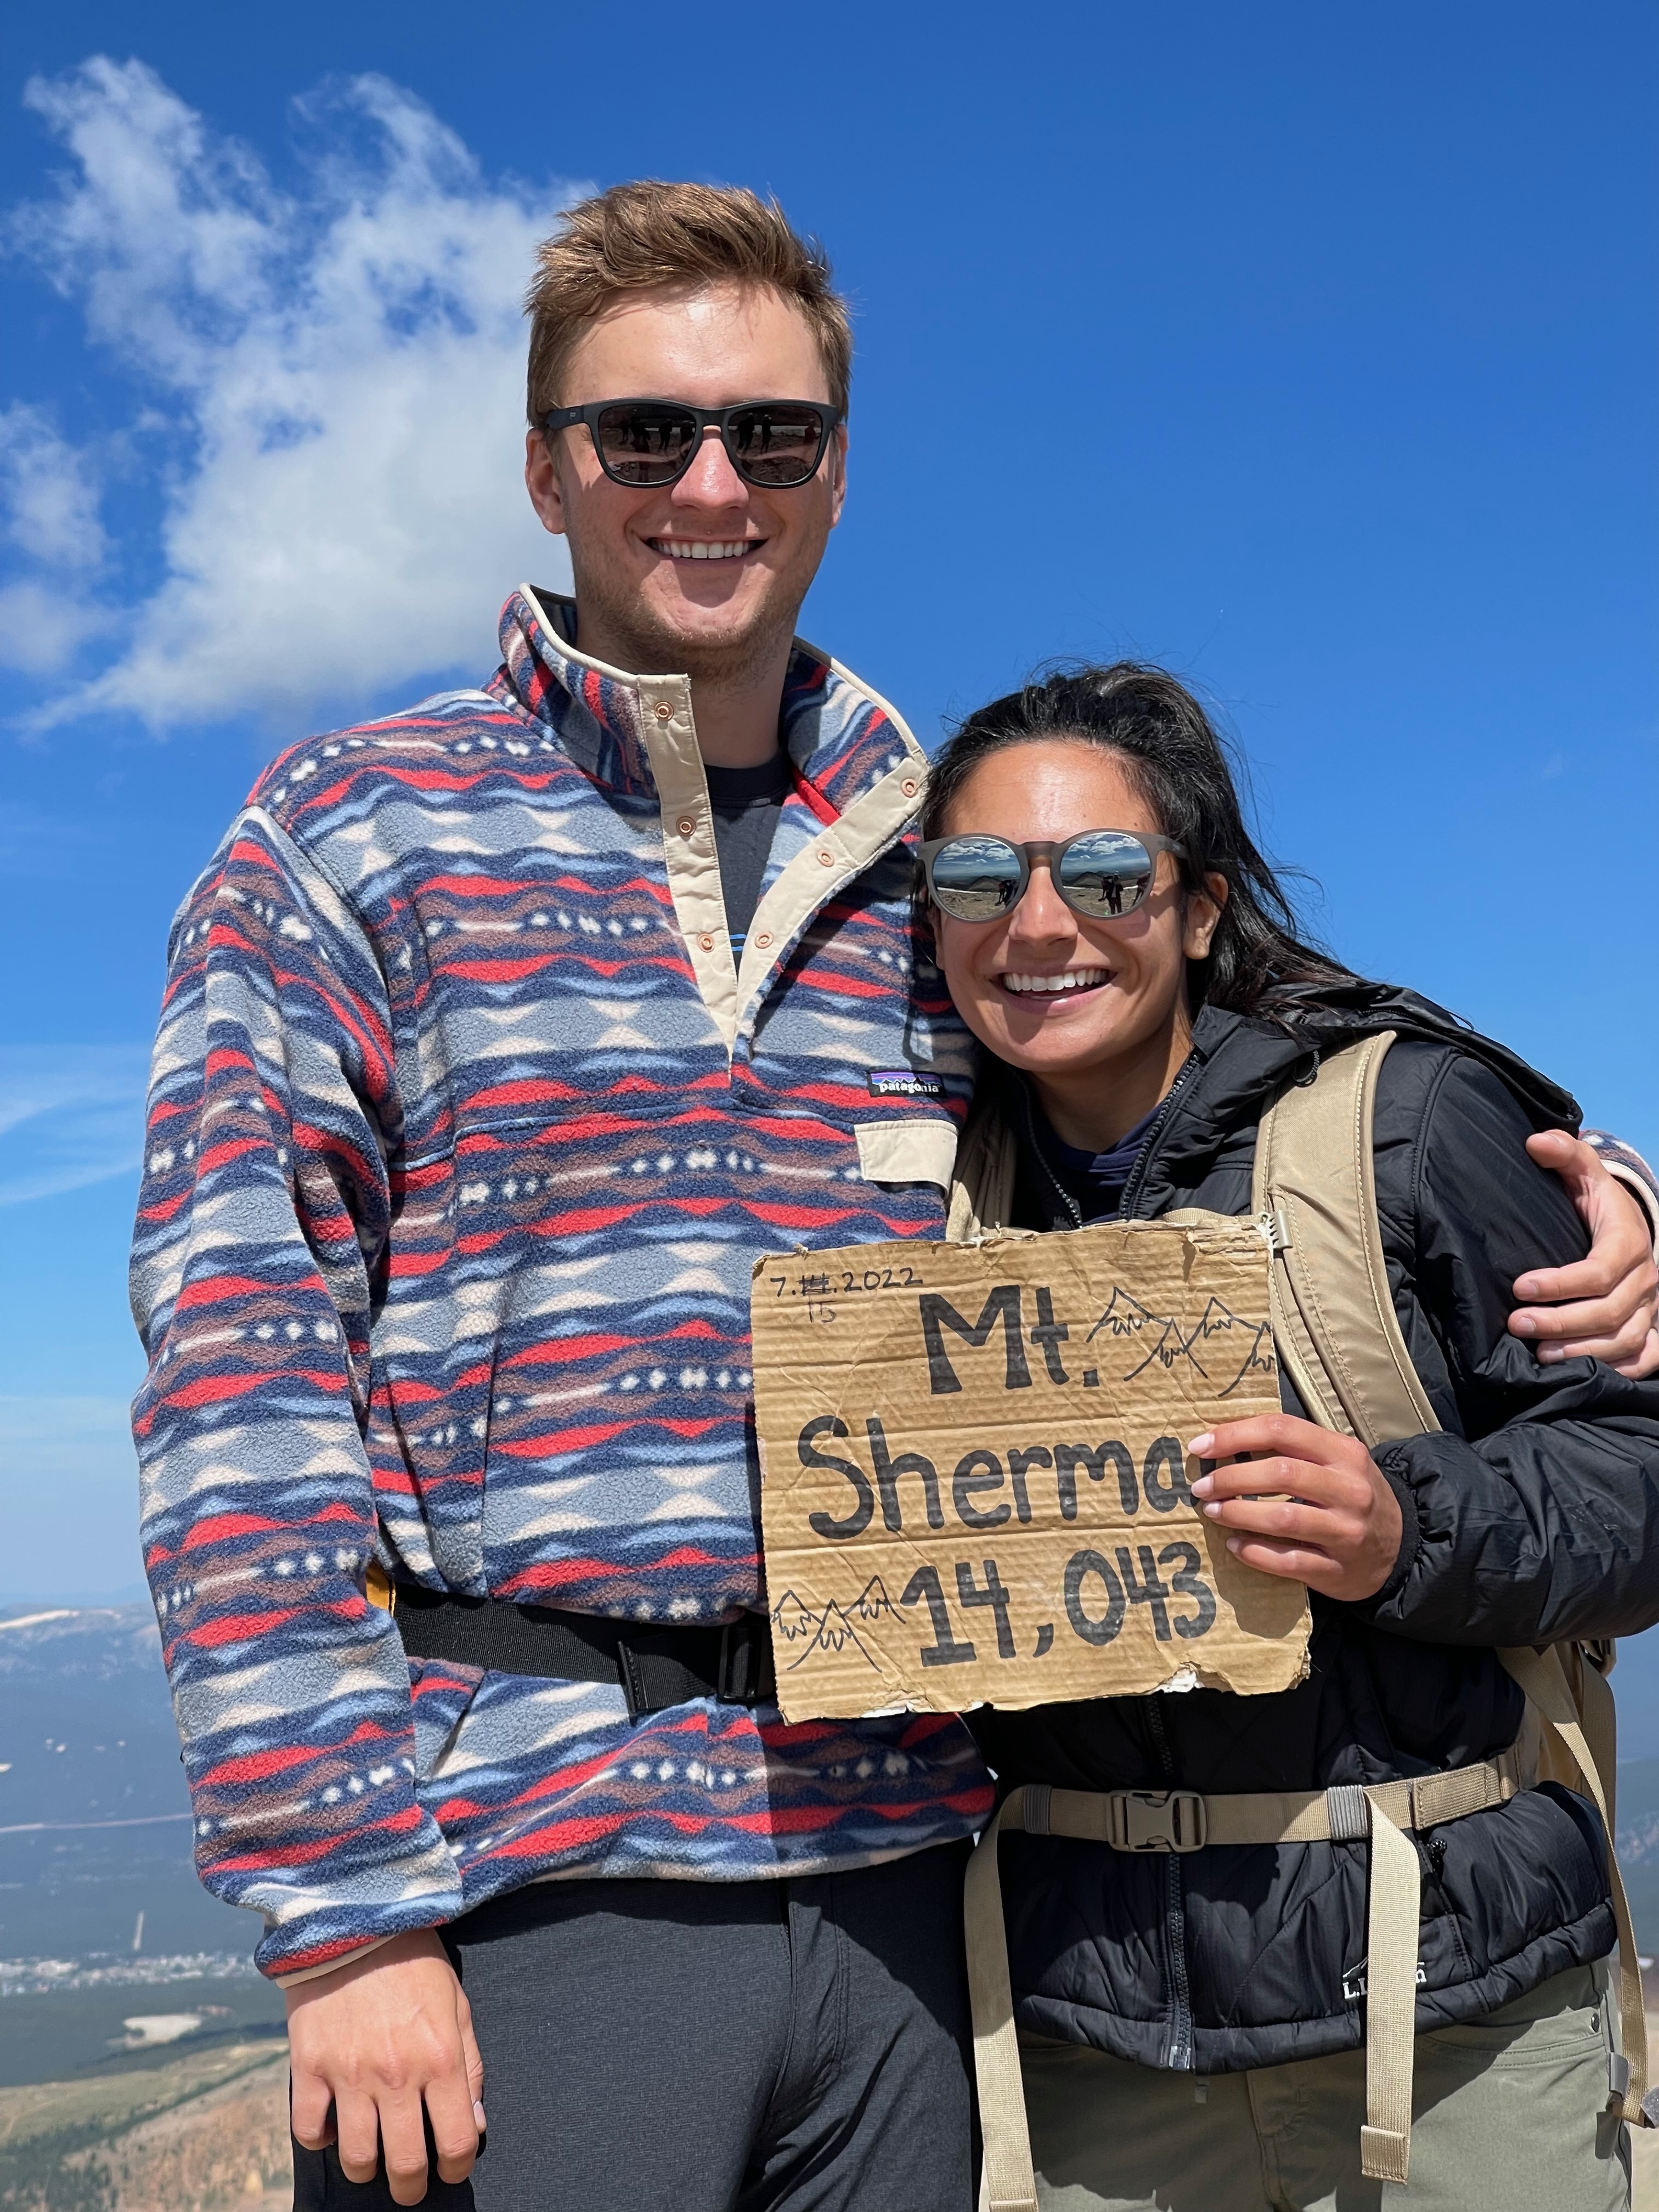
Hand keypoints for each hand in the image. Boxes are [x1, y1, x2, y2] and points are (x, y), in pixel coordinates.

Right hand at [287, 1928, 484, 2205]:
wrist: (356, 1917)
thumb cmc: (414, 1959)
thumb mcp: (457, 2003)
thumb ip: (470, 2065)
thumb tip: (473, 2123)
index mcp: (440, 2058)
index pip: (457, 2141)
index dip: (457, 2169)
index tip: (452, 2171)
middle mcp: (397, 2075)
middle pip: (405, 2163)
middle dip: (411, 2187)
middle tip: (411, 2184)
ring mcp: (349, 2074)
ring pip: (356, 2157)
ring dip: (367, 2169)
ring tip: (372, 2159)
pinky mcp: (308, 2066)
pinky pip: (309, 2129)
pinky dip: (320, 2138)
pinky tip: (332, 2127)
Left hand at [1188, 1414, 1402, 1601]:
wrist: (1402, 1546)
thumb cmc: (1352, 1495)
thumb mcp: (1337, 1461)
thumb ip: (1293, 1448)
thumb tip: (1225, 1439)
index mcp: (1344, 1453)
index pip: (1283, 1430)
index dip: (1236, 1434)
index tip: (1200, 1445)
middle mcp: (1349, 1490)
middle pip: (1281, 1474)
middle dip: (1231, 1478)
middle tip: (1201, 1486)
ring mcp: (1346, 1532)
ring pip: (1283, 1518)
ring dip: (1238, 1514)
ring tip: (1212, 1511)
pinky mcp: (1337, 1570)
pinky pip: (1288, 1561)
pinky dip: (1254, 1553)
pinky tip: (1234, 1545)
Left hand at [1510, 1131, 1658, 1376]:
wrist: (1627, 1225)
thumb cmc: (1595, 1201)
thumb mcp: (1583, 1172)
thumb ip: (1563, 1154)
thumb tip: (1535, 1142)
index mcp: (1628, 1242)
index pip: (1599, 1271)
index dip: (1560, 1284)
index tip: (1519, 1287)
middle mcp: (1645, 1279)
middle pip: (1609, 1312)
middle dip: (1561, 1322)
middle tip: (1517, 1324)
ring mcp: (1651, 1307)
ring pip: (1625, 1340)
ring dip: (1581, 1351)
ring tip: (1538, 1354)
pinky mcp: (1651, 1328)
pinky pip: (1645, 1357)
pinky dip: (1618, 1369)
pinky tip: (1581, 1372)